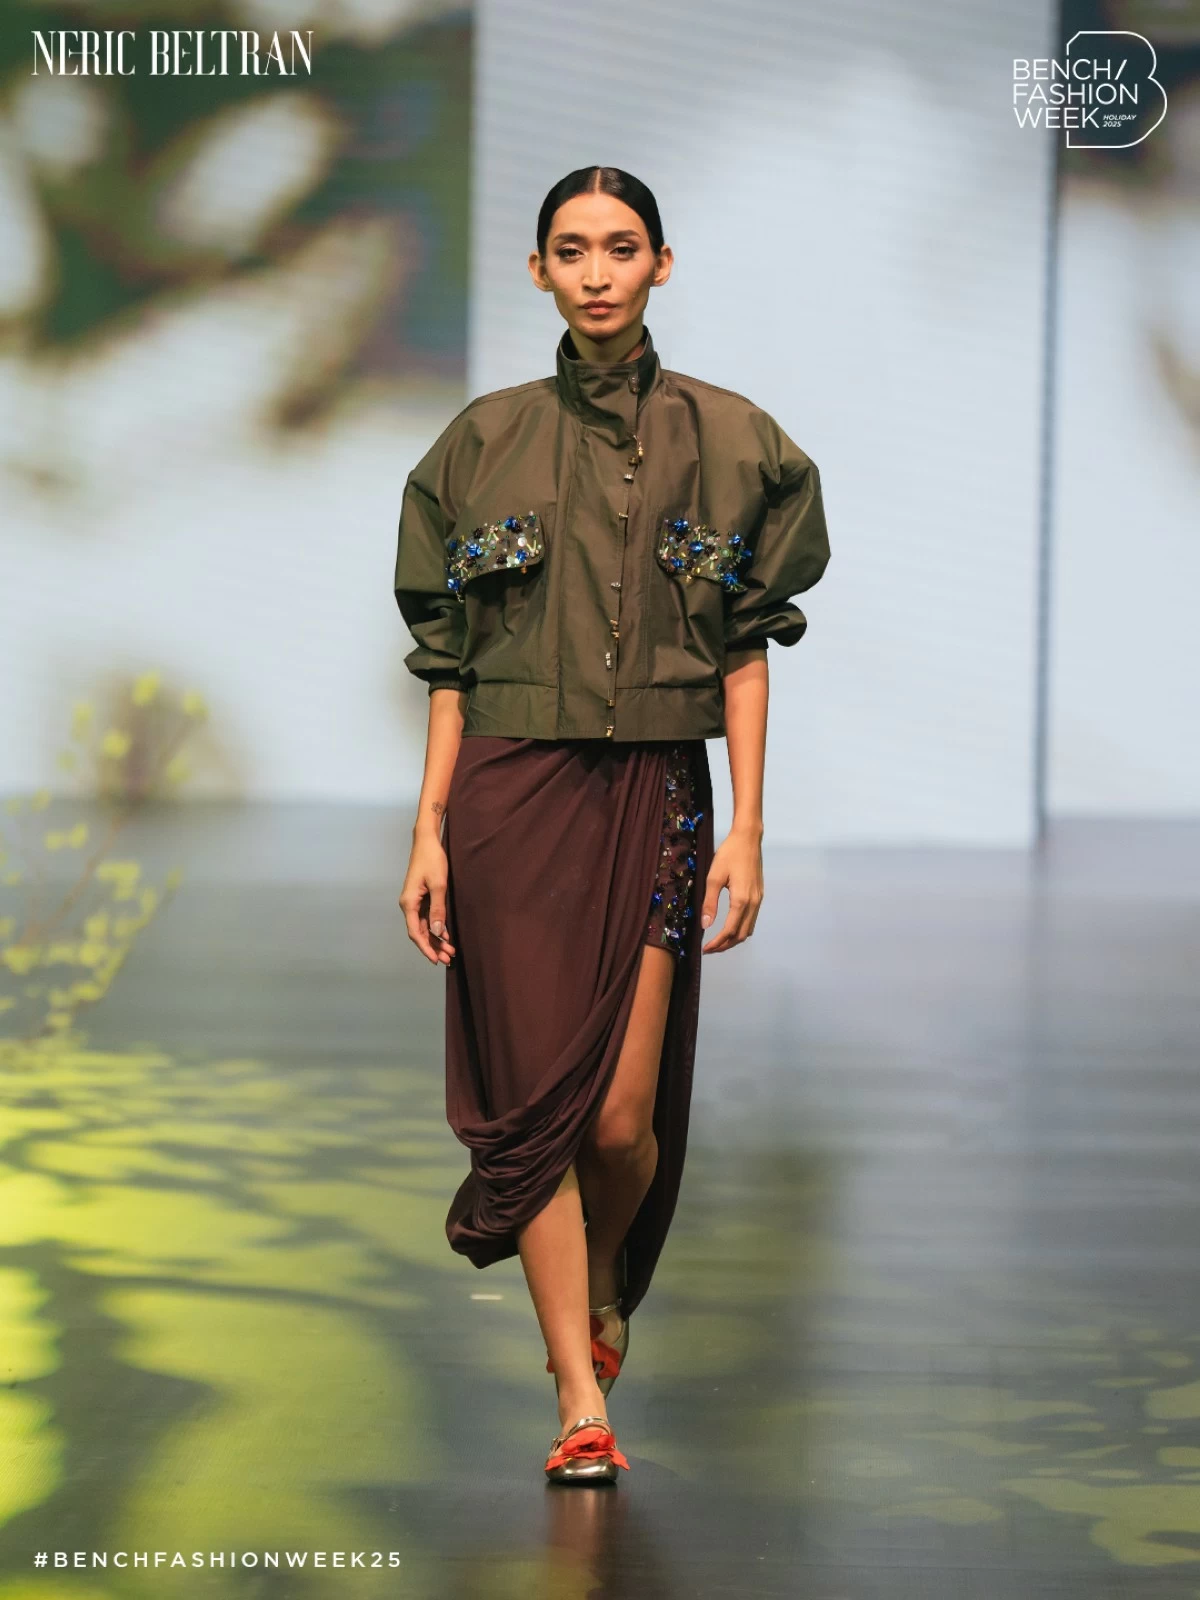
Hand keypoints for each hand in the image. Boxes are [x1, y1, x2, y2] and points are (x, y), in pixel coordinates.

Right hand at [398, 836, 457, 964]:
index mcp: (409, 903)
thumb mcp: (438, 885)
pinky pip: (427, 918)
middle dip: (433, 946)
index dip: (426, 948)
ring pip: (424, 926)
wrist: (427, 841)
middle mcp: (409, 904)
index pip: (415, 932)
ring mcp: (415, 902)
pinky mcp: (421, 897)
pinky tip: (446, 936)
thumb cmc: (432, 860)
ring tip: (450, 951)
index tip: (436, 959)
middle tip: (448, 959)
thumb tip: (437, 933)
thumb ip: (438, 910)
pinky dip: (437, 928)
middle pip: (420, 932)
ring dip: (436, 939)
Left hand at [700, 828, 763, 952]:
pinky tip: (730, 927)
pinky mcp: (759, 895)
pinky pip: (752, 919)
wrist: (748, 839)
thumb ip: (709, 903)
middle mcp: (753, 903)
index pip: (729, 930)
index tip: (705, 949)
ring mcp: (759, 900)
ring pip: (748, 929)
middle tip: (710, 949)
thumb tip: (705, 925)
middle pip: (741, 934)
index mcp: (741, 900)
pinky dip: (741, 928)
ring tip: (718, 941)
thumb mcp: (713, 877)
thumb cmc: (729, 854)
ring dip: (734, 938)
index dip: (717, 943)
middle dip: (725, 945)